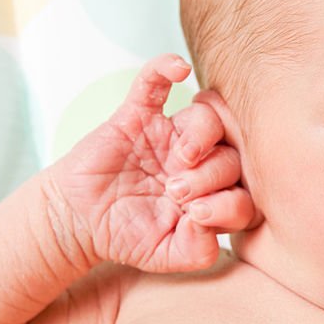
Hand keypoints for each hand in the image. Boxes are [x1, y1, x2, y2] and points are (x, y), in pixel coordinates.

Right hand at [45, 54, 254, 273]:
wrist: (79, 220)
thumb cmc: (127, 236)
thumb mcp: (164, 255)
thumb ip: (196, 251)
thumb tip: (210, 225)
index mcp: (211, 194)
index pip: (243, 191)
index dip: (228, 202)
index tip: (196, 215)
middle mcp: (199, 162)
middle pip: (231, 153)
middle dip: (211, 174)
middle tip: (178, 192)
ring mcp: (170, 136)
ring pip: (206, 118)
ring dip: (201, 135)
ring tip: (182, 157)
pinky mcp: (138, 117)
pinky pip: (155, 83)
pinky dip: (165, 69)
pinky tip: (178, 68)